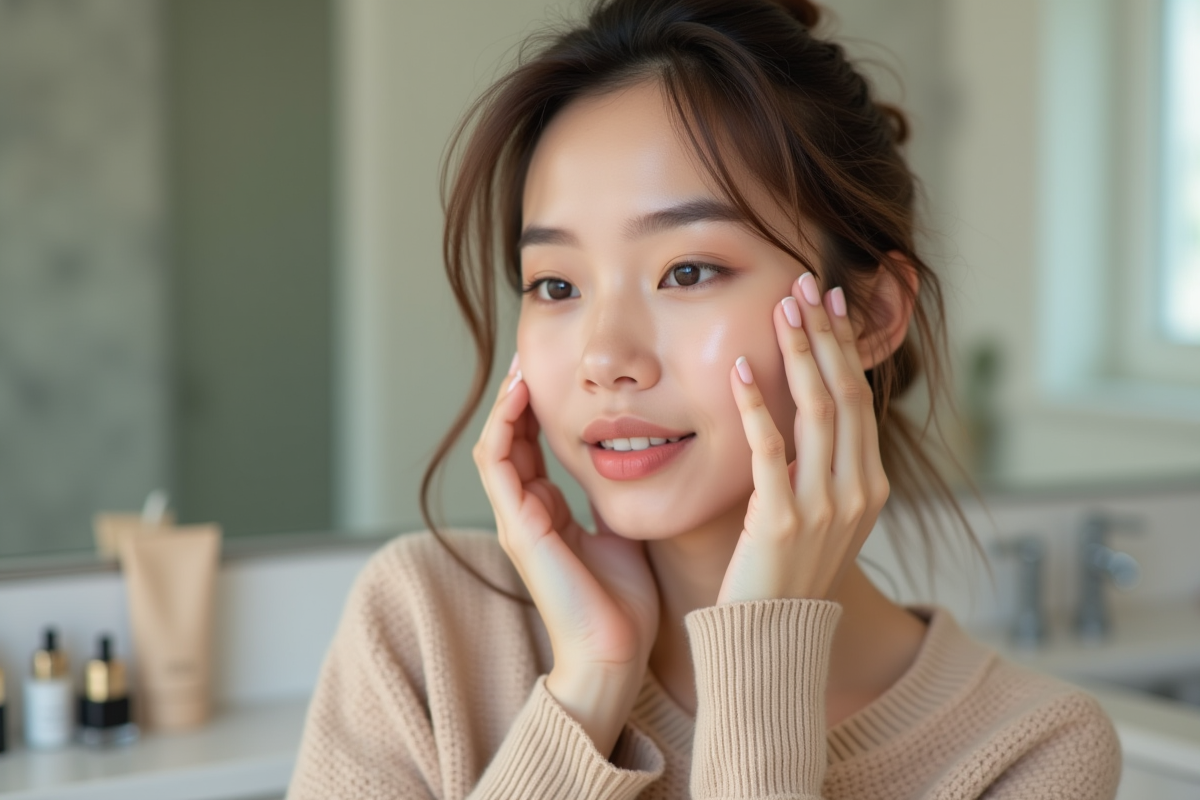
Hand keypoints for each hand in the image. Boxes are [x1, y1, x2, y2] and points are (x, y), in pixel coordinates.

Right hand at [473, 356, 660, 753]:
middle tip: (531, 355)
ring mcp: (516, 520)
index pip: (531, 447)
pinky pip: (498, 466)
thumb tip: (634, 462)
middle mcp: (524, 513)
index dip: (537, 409)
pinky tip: (521, 397)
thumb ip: (613, 499)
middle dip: (518, 397)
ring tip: (523, 367)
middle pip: (509, 440)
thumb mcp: (620, 531)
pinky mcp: (518, 528)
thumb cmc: (621, 602)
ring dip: (506, 405)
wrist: (614, 653)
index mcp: (546, 514)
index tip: (555, 373)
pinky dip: (505, 427)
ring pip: (496, 446)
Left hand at [717, 272, 889, 603]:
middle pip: (846, 394)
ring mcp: (825, 509)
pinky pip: (772, 451)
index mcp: (870, 486)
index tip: (830, 302)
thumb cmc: (783, 573)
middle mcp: (857, 492)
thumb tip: (805, 410)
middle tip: (807, 283)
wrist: (771, 639)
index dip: (845, 346)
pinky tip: (742, 371)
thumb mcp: (818, 516)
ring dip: (800, 354)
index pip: (861, 399)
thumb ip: (820, 467)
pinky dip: (758, 407)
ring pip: (819, 412)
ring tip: (782, 308)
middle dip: (826, 334)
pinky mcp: (783, 523)